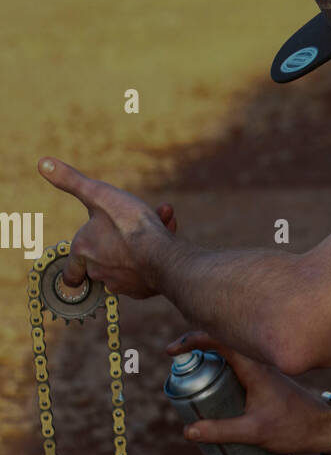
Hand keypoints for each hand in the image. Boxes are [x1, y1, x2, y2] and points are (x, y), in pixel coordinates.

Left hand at [37, 156, 177, 297]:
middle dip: (115, 242)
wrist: (162, 257)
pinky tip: (165, 241)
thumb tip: (42, 162)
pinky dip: (153, 257)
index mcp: (83, 251)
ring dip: (138, 245)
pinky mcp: (143, 291)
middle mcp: (98, 272)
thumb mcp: (98, 194)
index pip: (70, 272)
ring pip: (126, 264)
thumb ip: (71, 181)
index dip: (74, 267)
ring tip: (157, 224)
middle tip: (131, 225)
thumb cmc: (129, 226)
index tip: (79, 263)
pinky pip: (145, 273)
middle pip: (101, 264)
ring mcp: (121, 285)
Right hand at [164, 331, 330, 454]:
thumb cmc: (294, 427)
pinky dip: (220, 364)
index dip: (192, 340)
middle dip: (195, 346)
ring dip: (208, 355)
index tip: (171, 351)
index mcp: (255, 367)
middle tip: (176, 362)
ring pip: (230, 351)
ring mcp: (262, 367)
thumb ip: (221, 431)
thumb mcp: (255, 432)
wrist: (324, 427)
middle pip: (222, 341)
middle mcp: (259, 361)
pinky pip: (237, 361)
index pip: (219, 340)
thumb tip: (188, 431)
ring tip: (189, 370)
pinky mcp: (265, 376)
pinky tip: (212, 381)